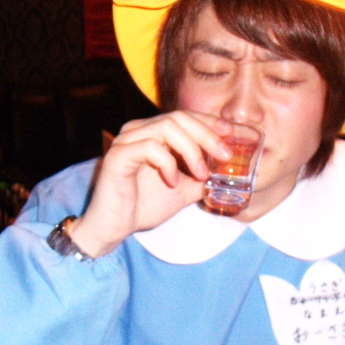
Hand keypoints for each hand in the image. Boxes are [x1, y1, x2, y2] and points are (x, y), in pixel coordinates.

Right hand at [71, 111, 232, 256]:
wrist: (115, 227)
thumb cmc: (143, 205)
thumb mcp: (183, 190)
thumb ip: (202, 177)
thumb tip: (226, 172)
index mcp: (153, 133)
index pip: (185, 116)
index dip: (209, 122)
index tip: (230, 134)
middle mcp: (138, 130)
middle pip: (179, 117)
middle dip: (207, 135)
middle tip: (224, 155)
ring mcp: (127, 140)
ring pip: (167, 127)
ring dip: (190, 150)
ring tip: (200, 173)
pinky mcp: (118, 155)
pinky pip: (150, 147)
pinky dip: (168, 163)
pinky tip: (172, 181)